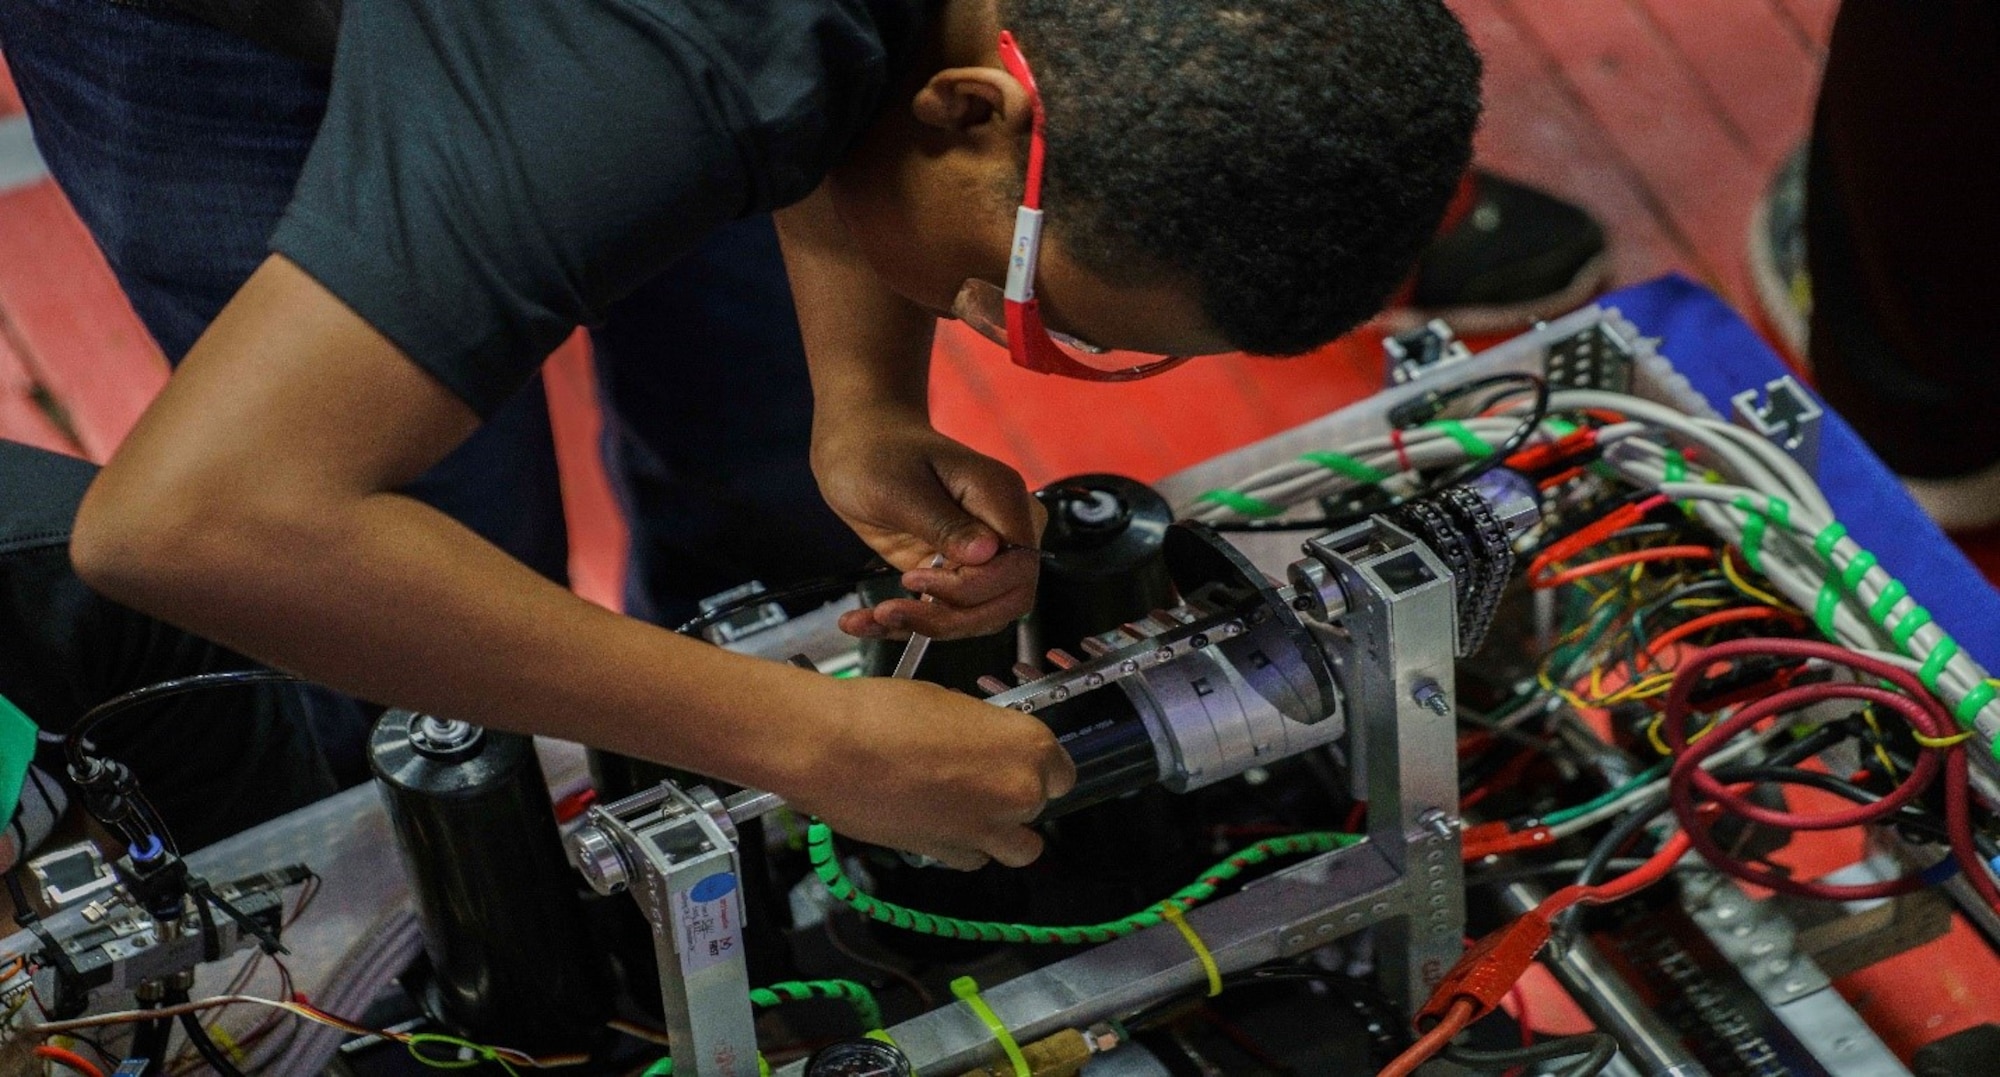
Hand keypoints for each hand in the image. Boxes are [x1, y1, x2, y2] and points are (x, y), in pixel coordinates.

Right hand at [779, 676, 1078, 869]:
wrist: (833, 748)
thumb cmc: (887, 710)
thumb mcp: (952, 705)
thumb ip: (984, 735)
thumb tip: (984, 749)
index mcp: (1028, 746)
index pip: (1061, 772)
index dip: (1037, 769)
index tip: (1016, 765)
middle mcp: (1019, 793)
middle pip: (1039, 807)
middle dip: (1013, 795)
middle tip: (975, 778)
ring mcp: (985, 831)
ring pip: (1018, 848)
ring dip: (999, 832)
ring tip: (965, 809)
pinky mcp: (948, 855)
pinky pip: (973, 858)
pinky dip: (962, 847)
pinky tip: (936, 822)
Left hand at [813, 420, 1045, 639]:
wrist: (860, 446)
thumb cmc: (878, 451)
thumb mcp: (901, 488)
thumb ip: (945, 524)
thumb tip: (988, 553)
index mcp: (1001, 498)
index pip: (1017, 566)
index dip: (972, 588)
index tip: (915, 578)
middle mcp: (1001, 530)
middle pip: (1007, 600)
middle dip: (952, 617)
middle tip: (893, 610)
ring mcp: (981, 555)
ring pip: (979, 615)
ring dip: (926, 626)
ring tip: (872, 618)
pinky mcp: (954, 572)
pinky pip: (947, 612)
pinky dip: (906, 625)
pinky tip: (863, 621)